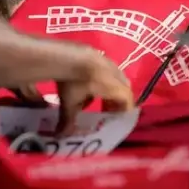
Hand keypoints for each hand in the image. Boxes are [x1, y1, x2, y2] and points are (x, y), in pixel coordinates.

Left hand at [18, 46, 133, 135]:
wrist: (66, 53)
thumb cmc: (73, 81)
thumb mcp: (70, 103)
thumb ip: (68, 120)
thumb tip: (61, 136)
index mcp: (114, 88)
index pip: (128, 100)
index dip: (125, 110)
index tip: (118, 119)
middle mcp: (116, 75)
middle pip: (125, 89)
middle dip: (118, 101)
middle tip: (108, 110)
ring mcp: (109, 62)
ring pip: (116, 78)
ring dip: (110, 89)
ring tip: (96, 97)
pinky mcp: (100, 54)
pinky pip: (107, 69)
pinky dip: (102, 78)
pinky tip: (87, 82)